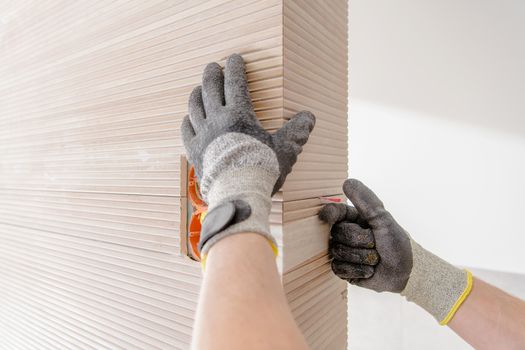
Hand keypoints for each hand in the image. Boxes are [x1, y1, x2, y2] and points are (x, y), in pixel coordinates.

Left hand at [181, 53, 314, 255]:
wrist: (237, 194)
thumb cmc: (263, 170)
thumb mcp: (285, 150)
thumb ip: (297, 131)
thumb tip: (309, 116)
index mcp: (239, 115)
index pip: (235, 82)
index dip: (235, 67)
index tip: (234, 58)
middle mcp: (217, 120)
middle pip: (210, 88)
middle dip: (212, 74)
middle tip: (213, 66)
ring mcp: (202, 135)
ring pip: (194, 106)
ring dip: (197, 93)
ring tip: (199, 87)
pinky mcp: (194, 151)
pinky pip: (185, 130)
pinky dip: (187, 119)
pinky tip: (189, 118)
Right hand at [319, 179, 411, 292]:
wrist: (406, 272)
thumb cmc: (396, 243)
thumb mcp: (384, 220)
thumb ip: (366, 201)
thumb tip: (347, 182)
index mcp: (353, 219)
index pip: (335, 212)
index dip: (330, 214)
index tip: (329, 217)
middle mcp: (345, 235)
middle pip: (337, 233)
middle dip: (360, 240)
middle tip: (375, 244)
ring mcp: (343, 253)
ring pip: (338, 252)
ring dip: (362, 257)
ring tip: (375, 258)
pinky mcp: (343, 270)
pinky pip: (339, 268)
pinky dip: (358, 270)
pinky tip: (369, 270)